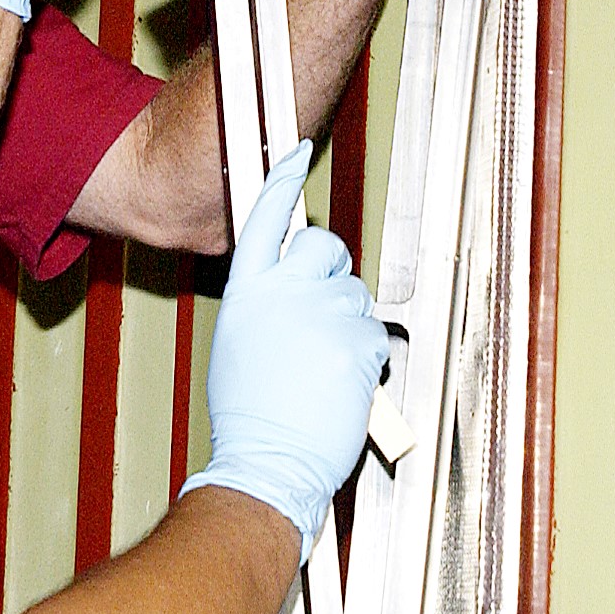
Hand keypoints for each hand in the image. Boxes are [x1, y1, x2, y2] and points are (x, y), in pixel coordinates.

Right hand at [182, 145, 385, 551]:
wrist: (267, 462)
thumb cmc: (251, 415)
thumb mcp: (239, 343)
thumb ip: (265, 303)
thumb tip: (294, 289)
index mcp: (246, 293)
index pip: (264, 220)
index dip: (280, 181)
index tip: (295, 151)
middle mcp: (282, 293)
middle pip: (324, 247)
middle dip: (332, 272)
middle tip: (321, 316)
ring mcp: (322, 315)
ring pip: (355, 295)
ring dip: (348, 325)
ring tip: (321, 369)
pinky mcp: (356, 342)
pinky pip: (374, 333)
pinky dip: (365, 357)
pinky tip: (340, 384)